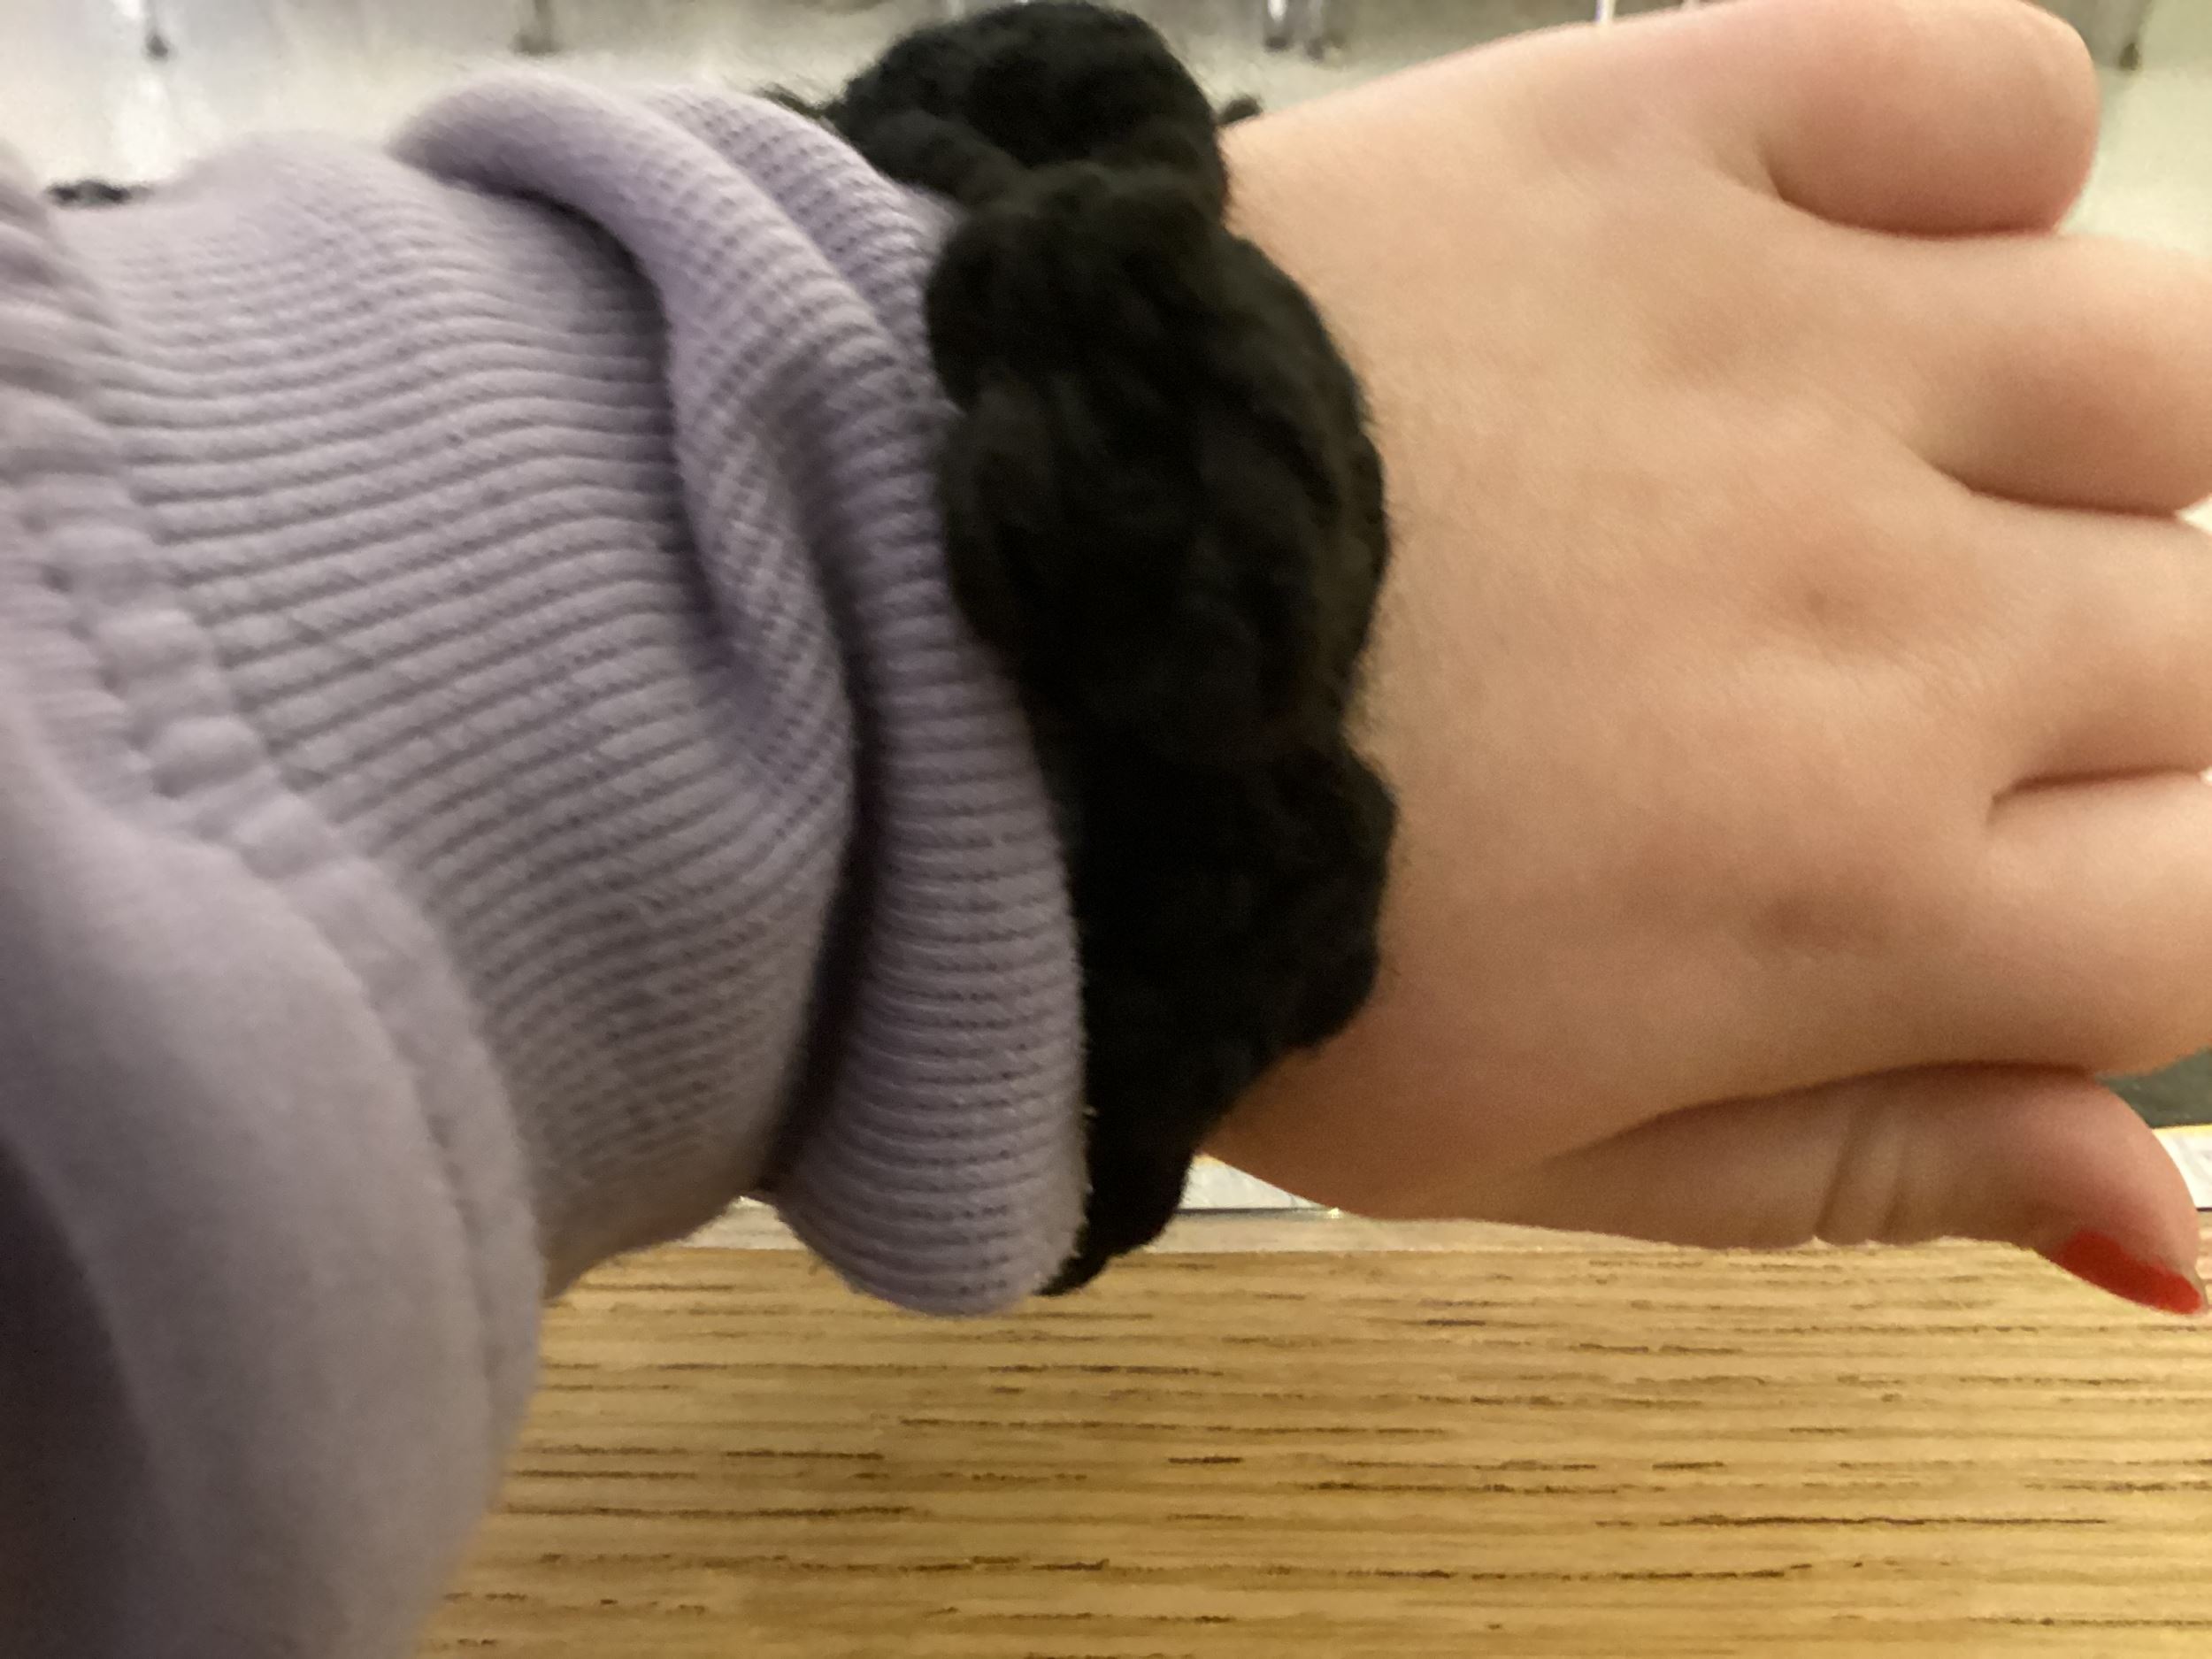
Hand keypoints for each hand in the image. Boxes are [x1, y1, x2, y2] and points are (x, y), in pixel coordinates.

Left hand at [1211, 0, 2211, 1309]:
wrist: (965, 654)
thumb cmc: (1241, 928)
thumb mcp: (1540, 1148)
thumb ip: (1875, 1174)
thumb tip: (2178, 1241)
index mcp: (1860, 894)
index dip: (2132, 903)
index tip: (1991, 869)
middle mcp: (1893, 618)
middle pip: (2211, 642)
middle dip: (2087, 694)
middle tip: (1847, 681)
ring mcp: (1795, 351)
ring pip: (2160, 368)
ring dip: (2075, 446)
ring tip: (1864, 476)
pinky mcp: (1659, 138)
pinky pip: (1983, 90)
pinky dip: (1968, 160)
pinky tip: (1836, 263)